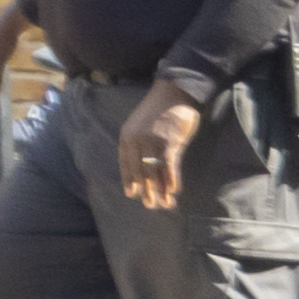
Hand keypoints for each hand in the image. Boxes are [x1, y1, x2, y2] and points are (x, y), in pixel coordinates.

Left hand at [116, 81, 205, 210]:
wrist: (174, 92)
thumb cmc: (160, 108)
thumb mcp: (142, 124)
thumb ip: (140, 140)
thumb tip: (145, 160)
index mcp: (127, 136)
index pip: (125, 163)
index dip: (128, 179)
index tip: (131, 194)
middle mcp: (136, 141)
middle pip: (139, 171)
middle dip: (145, 190)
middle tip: (150, 205)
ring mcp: (152, 142)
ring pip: (153, 172)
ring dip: (159, 190)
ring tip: (164, 204)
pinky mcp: (169, 143)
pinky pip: (168, 166)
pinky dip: (170, 180)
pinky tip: (173, 191)